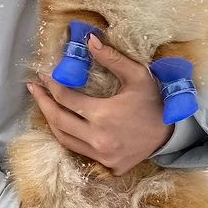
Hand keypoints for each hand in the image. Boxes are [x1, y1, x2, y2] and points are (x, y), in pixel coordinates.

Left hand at [28, 34, 171, 175]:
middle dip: (43, 102)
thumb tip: (89, 40)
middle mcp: (98, 139)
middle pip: (58, 120)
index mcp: (104, 115)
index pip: (66, 99)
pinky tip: (64, 124)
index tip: (45, 75)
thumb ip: (112, 58)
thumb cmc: (154, 101)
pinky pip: (79, 151)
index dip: (52, 85)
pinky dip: (68, 137)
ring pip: (64, 139)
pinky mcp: (108, 166)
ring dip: (52, 121)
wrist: (172, 134)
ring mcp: (102, 156)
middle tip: (34, 88)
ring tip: (44, 104)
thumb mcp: (137, 76)